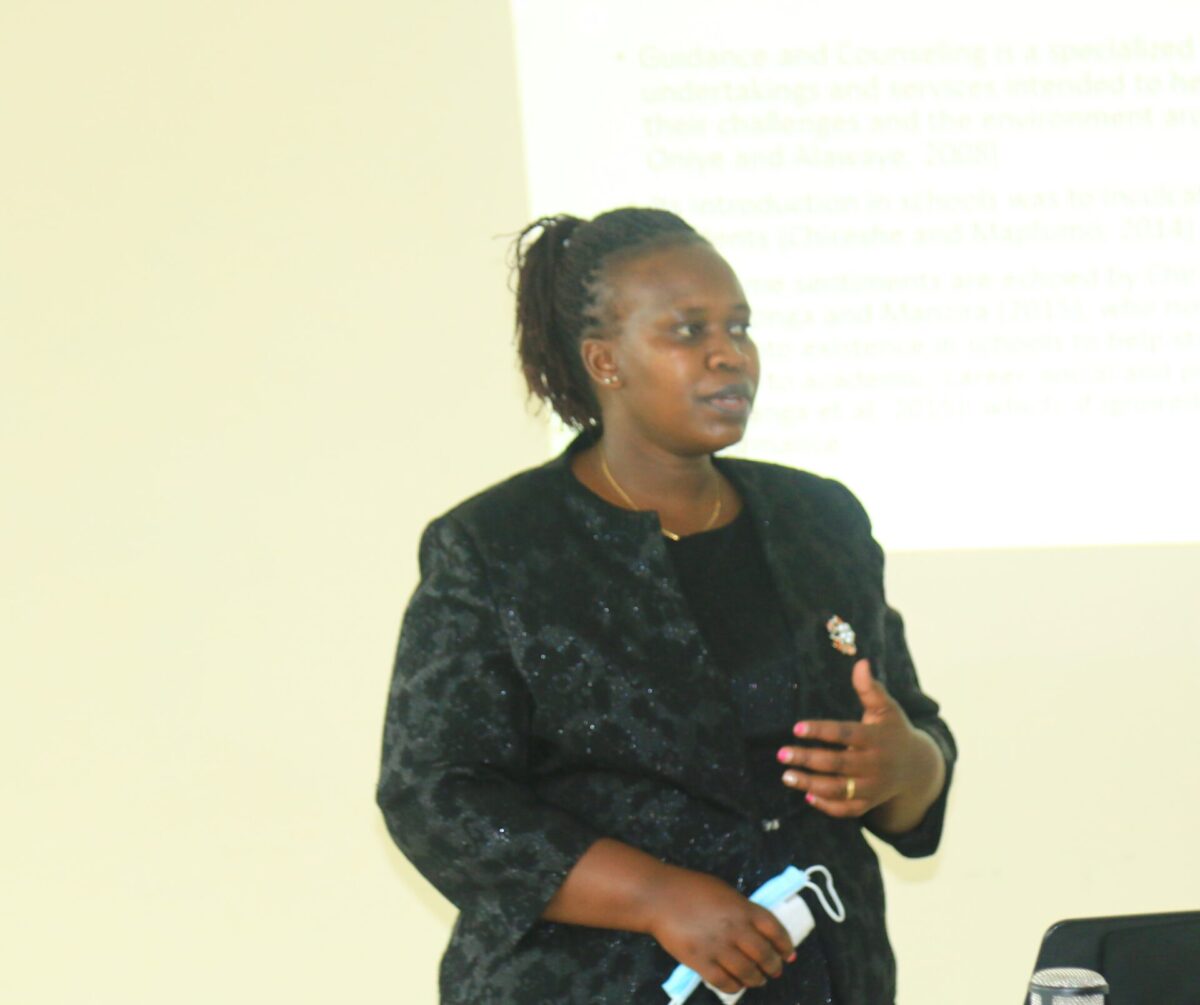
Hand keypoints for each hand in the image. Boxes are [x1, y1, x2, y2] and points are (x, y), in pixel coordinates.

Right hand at [646, 867, 794, 995]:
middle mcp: (735, 929)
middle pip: (764, 955)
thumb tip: (756, 928)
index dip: (785, 945)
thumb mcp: (724, 891)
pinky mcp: (700, 962)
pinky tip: (737, 984)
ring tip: (758, 979)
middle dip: (774, 966)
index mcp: (743, 908)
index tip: (789, 954)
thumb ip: (742, 909)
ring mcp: (718, 947)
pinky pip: (724, 982)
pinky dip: (734, 986)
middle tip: (774, 970)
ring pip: (747, 973)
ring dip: (757, 979)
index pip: (775, 930)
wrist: (658, 897)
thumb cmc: (690, 888)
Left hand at [777, 659, 944, 827]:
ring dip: (811, 784)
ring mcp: (872, 787)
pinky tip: (807, 796)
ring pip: (839, 789)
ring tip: (786, 776)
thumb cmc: (894, 731)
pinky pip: (847, 809)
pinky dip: (828, 806)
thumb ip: (870, 688)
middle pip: (837, 764)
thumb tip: (860, 662)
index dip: (821, 731)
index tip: (796, 728)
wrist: (918, 767)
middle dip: (808, 759)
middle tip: (781, 754)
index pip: (845, 734)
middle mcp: (874, 764)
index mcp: (876, 738)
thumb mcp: (886, 708)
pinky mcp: (870, 802)